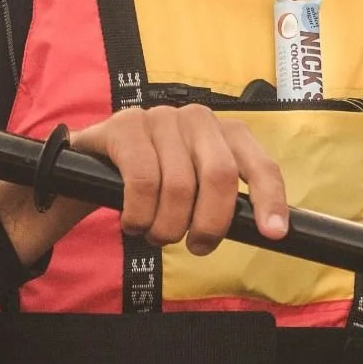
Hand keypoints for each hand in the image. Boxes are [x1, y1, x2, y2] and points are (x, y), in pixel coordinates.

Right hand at [0, 105, 290, 266]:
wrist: (90, 168)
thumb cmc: (153, 184)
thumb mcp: (195, 191)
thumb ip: (227, 202)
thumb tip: (269, 232)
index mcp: (226, 133)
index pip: (260, 164)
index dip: (270, 199)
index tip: (273, 234)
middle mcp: (199, 118)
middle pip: (220, 176)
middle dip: (210, 223)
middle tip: (196, 245)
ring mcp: (162, 117)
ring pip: (179, 185)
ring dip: (167, 226)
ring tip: (156, 234)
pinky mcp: (126, 125)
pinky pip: (142, 180)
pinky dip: (140, 214)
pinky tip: (134, 223)